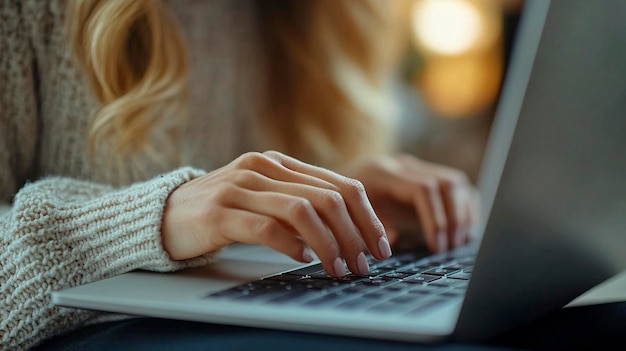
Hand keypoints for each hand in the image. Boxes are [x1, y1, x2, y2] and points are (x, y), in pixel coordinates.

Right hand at [161, 151, 391, 276]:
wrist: (165, 214)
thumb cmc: (224, 211)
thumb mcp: (265, 198)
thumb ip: (300, 203)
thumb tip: (350, 231)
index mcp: (279, 163)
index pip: (340, 185)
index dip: (367, 216)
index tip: (380, 245)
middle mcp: (262, 169)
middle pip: (328, 198)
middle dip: (355, 234)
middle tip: (364, 263)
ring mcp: (239, 188)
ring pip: (302, 211)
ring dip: (329, 244)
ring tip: (339, 267)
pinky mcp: (219, 213)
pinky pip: (265, 227)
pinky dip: (290, 244)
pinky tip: (301, 258)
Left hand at [341, 154, 478, 251]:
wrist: (330, 185)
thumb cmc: (338, 207)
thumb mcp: (348, 217)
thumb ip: (369, 228)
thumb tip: (393, 242)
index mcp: (383, 172)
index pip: (423, 189)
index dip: (435, 219)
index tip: (436, 246)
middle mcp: (404, 164)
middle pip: (447, 184)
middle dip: (453, 219)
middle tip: (448, 248)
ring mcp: (416, 167)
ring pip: (456, 183)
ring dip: (462, 215)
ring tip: (456, 243)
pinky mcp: (423, 174)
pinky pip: (456, 187)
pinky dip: (463, 209)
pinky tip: (460, 232)